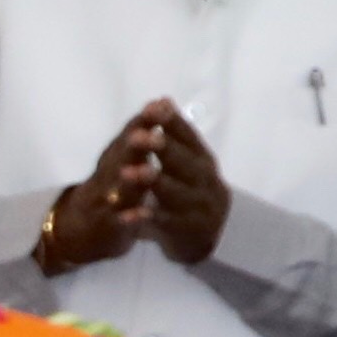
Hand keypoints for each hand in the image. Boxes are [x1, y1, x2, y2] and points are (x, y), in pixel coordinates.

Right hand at [36, 112, 164, 274]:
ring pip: (119, 188)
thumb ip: (140, 132)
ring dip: (130, 180)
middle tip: (147, 131)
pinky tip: (140, 215)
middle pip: (121, 157)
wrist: (79, 231)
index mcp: (117, 156)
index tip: (159, 104)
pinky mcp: (109, 227)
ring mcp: (107, 201)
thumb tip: (160, 100)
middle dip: (134, 143)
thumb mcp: (122, 156)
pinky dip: (129, 218)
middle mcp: (109, 175)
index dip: (143, 120)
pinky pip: (119, 222)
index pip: (130, 134)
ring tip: (142, 172)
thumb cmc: (109, 187)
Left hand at [128, 102, 229, 263]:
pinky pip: (164, 224)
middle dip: (161, 148)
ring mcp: (198, 206)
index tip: (155, 106)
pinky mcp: (186, 230)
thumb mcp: (188, 163)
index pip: (189, 137)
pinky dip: (146, 219)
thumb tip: (162, 99)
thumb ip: (174, 136)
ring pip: (174, 192)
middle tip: (136, 137)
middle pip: (184, 162)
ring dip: (151, 181)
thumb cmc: (191, 192)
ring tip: (127, 173)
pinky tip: (127, 215)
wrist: (208, 237)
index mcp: (203, 160)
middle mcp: (205, 181)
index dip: (173, 122)